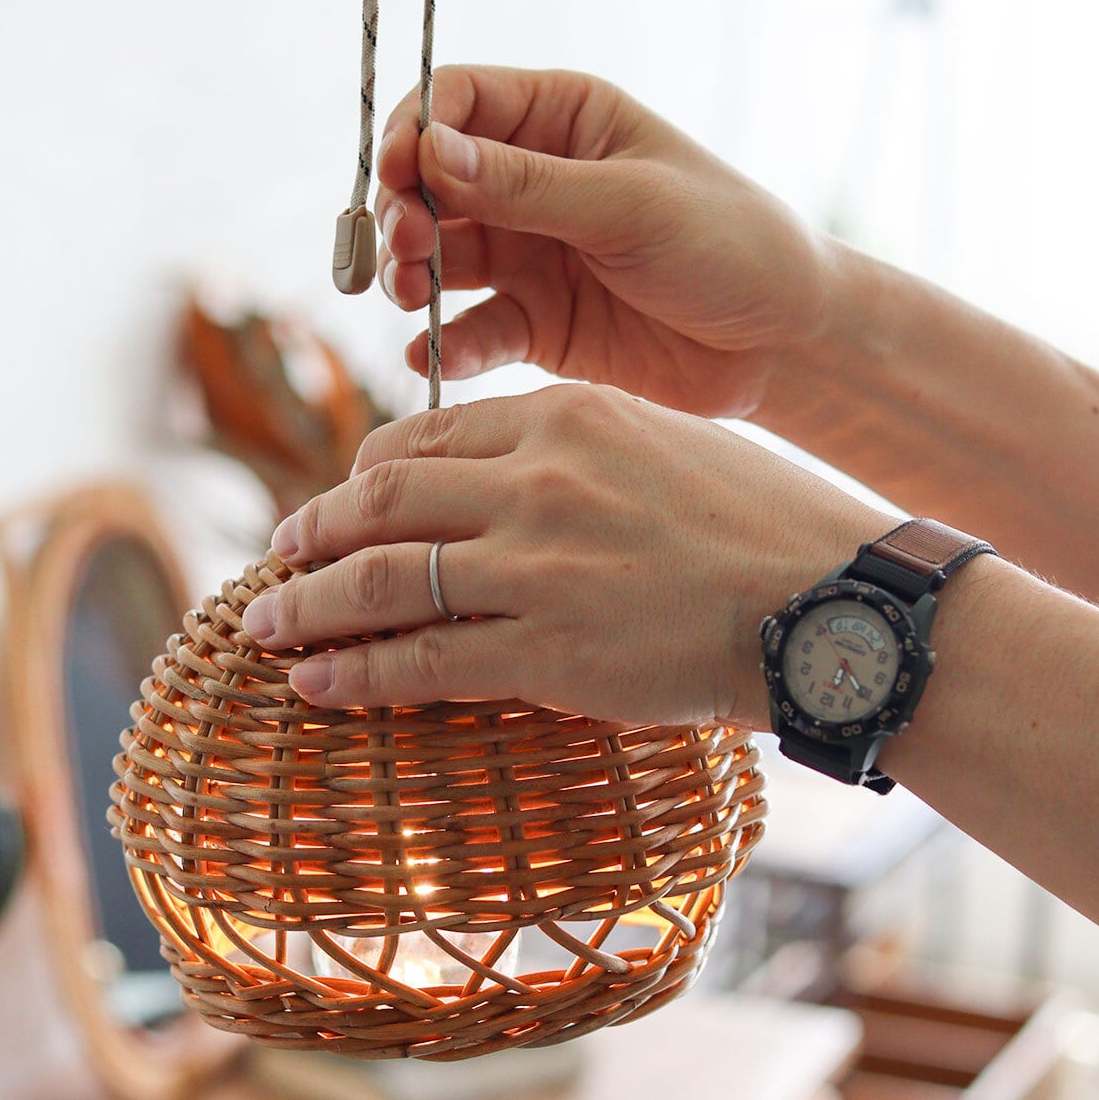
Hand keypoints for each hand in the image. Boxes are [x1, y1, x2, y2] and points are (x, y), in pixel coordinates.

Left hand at [242, 385, 889, 724]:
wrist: (831, 602)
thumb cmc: (761, 523)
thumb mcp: (661, 447)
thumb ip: (573, 454)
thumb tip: (505, 484)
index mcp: (564, 415)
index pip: (424, 435)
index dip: (364, 474)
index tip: (342, 502)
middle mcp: (535, 480)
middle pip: (381, 500)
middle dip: (313, 531)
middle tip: (280, 553)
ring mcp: (535, 566)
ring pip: (379, 580)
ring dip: (307, 605)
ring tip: (267, 624)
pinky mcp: (546, 651)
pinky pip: (421, 660)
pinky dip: (356, 673)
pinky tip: (316, 683)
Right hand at [375, 66, 836, 417]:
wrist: (780, 344)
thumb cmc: (728, 245)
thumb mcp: (630, 204)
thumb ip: (527, 186)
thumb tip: (429, 153)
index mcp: (565, 121)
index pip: (459, 103)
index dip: (414, 132)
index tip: (395, 173)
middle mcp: (536, 185)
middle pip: (435, 185)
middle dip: (406, 212)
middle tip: (405, 248)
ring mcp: (534, 257)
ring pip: (444, 259)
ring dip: (413, 275)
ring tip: (409, 295)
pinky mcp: (538, 326)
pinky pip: (475, 330)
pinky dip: (448, 344)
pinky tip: (430, 356)